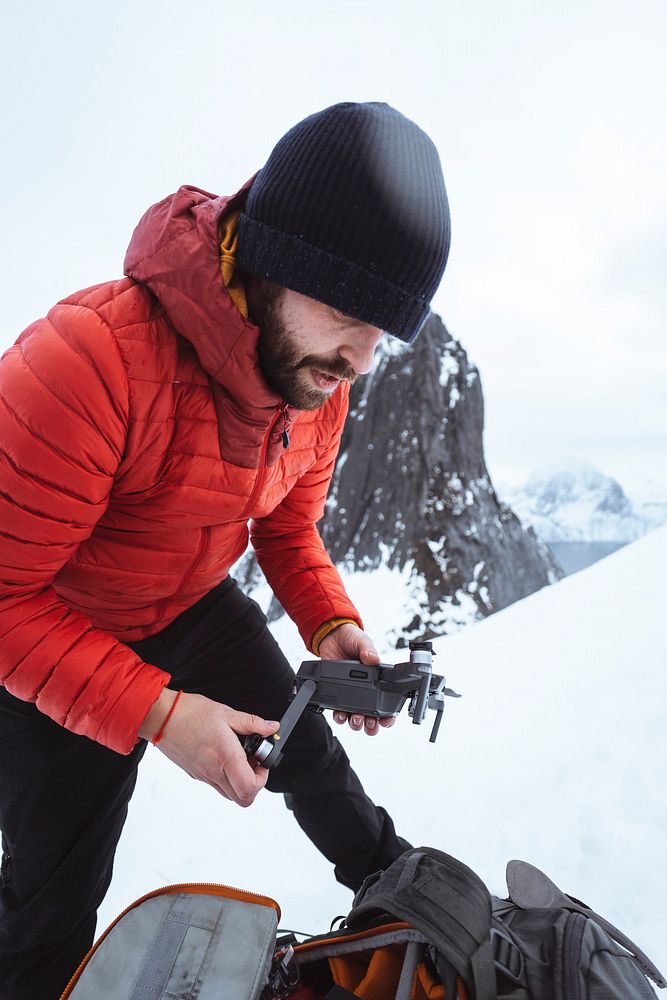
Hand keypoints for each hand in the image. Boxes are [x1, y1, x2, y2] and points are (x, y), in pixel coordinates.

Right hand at [139, 689, 279, 805]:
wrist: (160, 717)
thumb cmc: (189, 713)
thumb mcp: (226, 713)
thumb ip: (252, 723)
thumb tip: (271, 727)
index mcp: (225, 756)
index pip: (250, 788)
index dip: (263, 779)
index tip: (262, 762)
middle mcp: (213, 771)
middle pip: (241, 799)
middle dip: (253, 785)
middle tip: (254, 764)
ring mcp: (203, 776)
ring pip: (228, 794)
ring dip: (239, 782)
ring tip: (239, 759)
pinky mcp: (195, 774)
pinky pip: (215, 785)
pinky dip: (225, 777)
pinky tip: (223, 756)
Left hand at [318, 623, 395, 736]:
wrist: (331, 636)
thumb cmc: (351, 638)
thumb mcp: (362, 641)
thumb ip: (368, 650)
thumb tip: (373, 659)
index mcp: (377, 679)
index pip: (387, 703)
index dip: (388, 716)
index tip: (386, 721)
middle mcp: (365, 690)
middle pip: (372, 717)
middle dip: (372, 725)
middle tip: (369, 723)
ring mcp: (351, 694)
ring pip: (356, 718)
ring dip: (357, 723)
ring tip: (355, 719)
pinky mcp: (337, 693)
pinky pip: (339, 711)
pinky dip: (340, 717)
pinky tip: (340, 714)